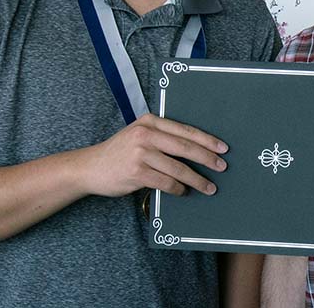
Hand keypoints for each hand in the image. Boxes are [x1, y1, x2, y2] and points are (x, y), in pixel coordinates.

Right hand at [83, 113, 227, 197]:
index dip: (206, 140)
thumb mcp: (139, 135)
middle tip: (222, 167)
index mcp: (150, 121)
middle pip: (185, 147)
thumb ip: (161, 137)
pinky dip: (178, 189)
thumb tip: (195, 148)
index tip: (223, 148)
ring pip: (178, 168)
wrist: (90, 167)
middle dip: (207, 158)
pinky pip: (166, 182)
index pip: (185, 130)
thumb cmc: (119, 153)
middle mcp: (146, 134)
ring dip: (197, 179)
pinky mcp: (137, 172)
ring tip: (209, 187)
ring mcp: (141, 153)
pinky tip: (184, 192)